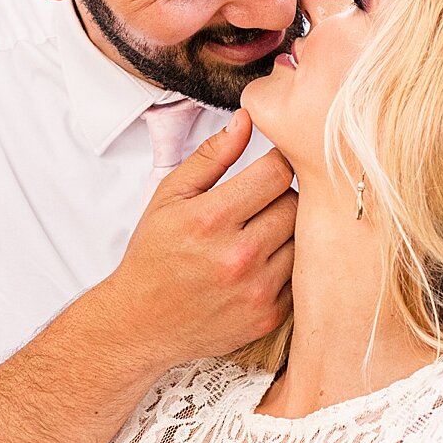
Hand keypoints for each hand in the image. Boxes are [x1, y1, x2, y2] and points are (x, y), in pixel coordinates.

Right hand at [108, 110, 295, 364]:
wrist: (139, 323)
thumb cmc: (153, 256)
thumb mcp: (168, 197)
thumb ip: (211, 156)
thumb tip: (248, 118)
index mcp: (211, 219)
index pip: (277, 173)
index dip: (278, 162)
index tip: (272, 164)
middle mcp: (238, 256)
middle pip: (297, 205)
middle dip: (283, 197)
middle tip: (262, 202)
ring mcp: (256, 290)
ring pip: (304, 241)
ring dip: (288, 231)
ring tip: (261, 232)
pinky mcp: (269, 316)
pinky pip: (300, 276)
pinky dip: (288, 266)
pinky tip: (262, 264)